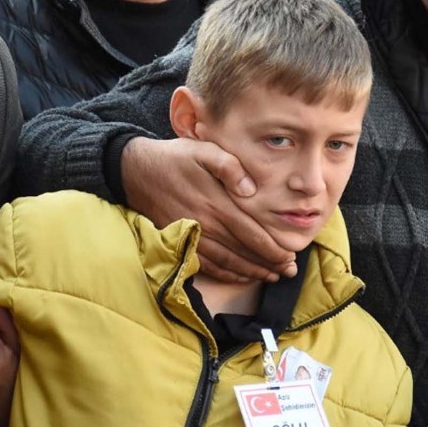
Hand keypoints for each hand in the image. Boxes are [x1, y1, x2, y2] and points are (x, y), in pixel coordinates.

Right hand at [120, 137, 294, 283]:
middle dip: (269, 264)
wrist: (137, 172)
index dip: (272, 249)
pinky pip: (207, 265)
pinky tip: (241, 276)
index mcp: (216, 204)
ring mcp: (193, 236)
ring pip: (228, 263)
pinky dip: (227, 274)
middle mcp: (205, 224)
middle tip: (288, 271)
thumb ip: (229, 165)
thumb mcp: (204, 150)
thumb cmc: (176, 158)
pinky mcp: (182, 242)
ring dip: (252, 272)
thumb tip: (250, 189)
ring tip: (272, 277)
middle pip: (243, 252)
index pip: (251, 233)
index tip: (290, 255)